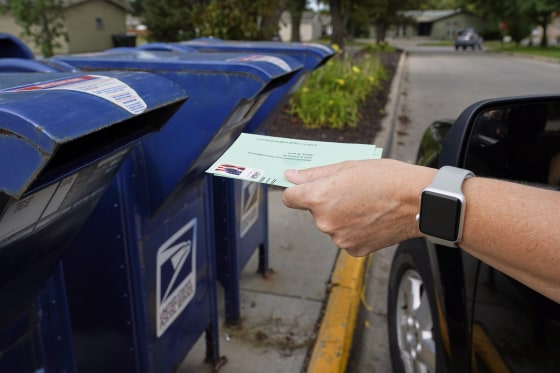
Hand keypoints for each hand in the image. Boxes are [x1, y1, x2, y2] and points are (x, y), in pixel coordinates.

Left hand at [281, 159, 434, 255]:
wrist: (419, 202)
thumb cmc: (388, 179)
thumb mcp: (348, 166)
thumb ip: (315, 174)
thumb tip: (291, 176)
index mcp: (319, 198)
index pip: (290, 198)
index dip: (297, 191)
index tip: (304, 188)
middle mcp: (325, 222)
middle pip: (314, 211)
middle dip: (327, 202)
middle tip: (352, 191)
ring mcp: (339, 238)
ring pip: (331, 224)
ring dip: (341, 216)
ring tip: (366, 204)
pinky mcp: (354, 249)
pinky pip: (345, 237)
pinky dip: (354, 229)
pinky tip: (370, 218)